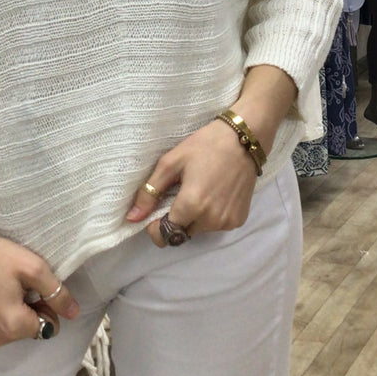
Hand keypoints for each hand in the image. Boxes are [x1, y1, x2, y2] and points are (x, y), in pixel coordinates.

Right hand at [0, 234, 79, 347]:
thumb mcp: (33, 269)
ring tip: (3, 290)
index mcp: (14, 326)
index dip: (46, 307)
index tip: (32, 288)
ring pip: (13, 331)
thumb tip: (75, 313)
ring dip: (15, 314)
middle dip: (30, 311)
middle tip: (17, 286)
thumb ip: (57, 293)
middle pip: (30, 331)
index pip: (49, 328)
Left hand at [124, 116, 261, 246]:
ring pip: (199, 229)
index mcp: (191, 205)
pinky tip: (215, 194)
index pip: (165, 235)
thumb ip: (150, 192)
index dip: (156, 227)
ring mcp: (227, 222)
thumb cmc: (205, 145)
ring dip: (194, 218)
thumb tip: (132, 218)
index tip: (157, 212)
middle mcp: (210, 220)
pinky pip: (216, 226)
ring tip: (200, 191)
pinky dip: (211, 215)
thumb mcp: (171, 162)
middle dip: (176, 219)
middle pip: (182, 232)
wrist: (244, 139)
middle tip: (180, 193)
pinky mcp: (239, 220)